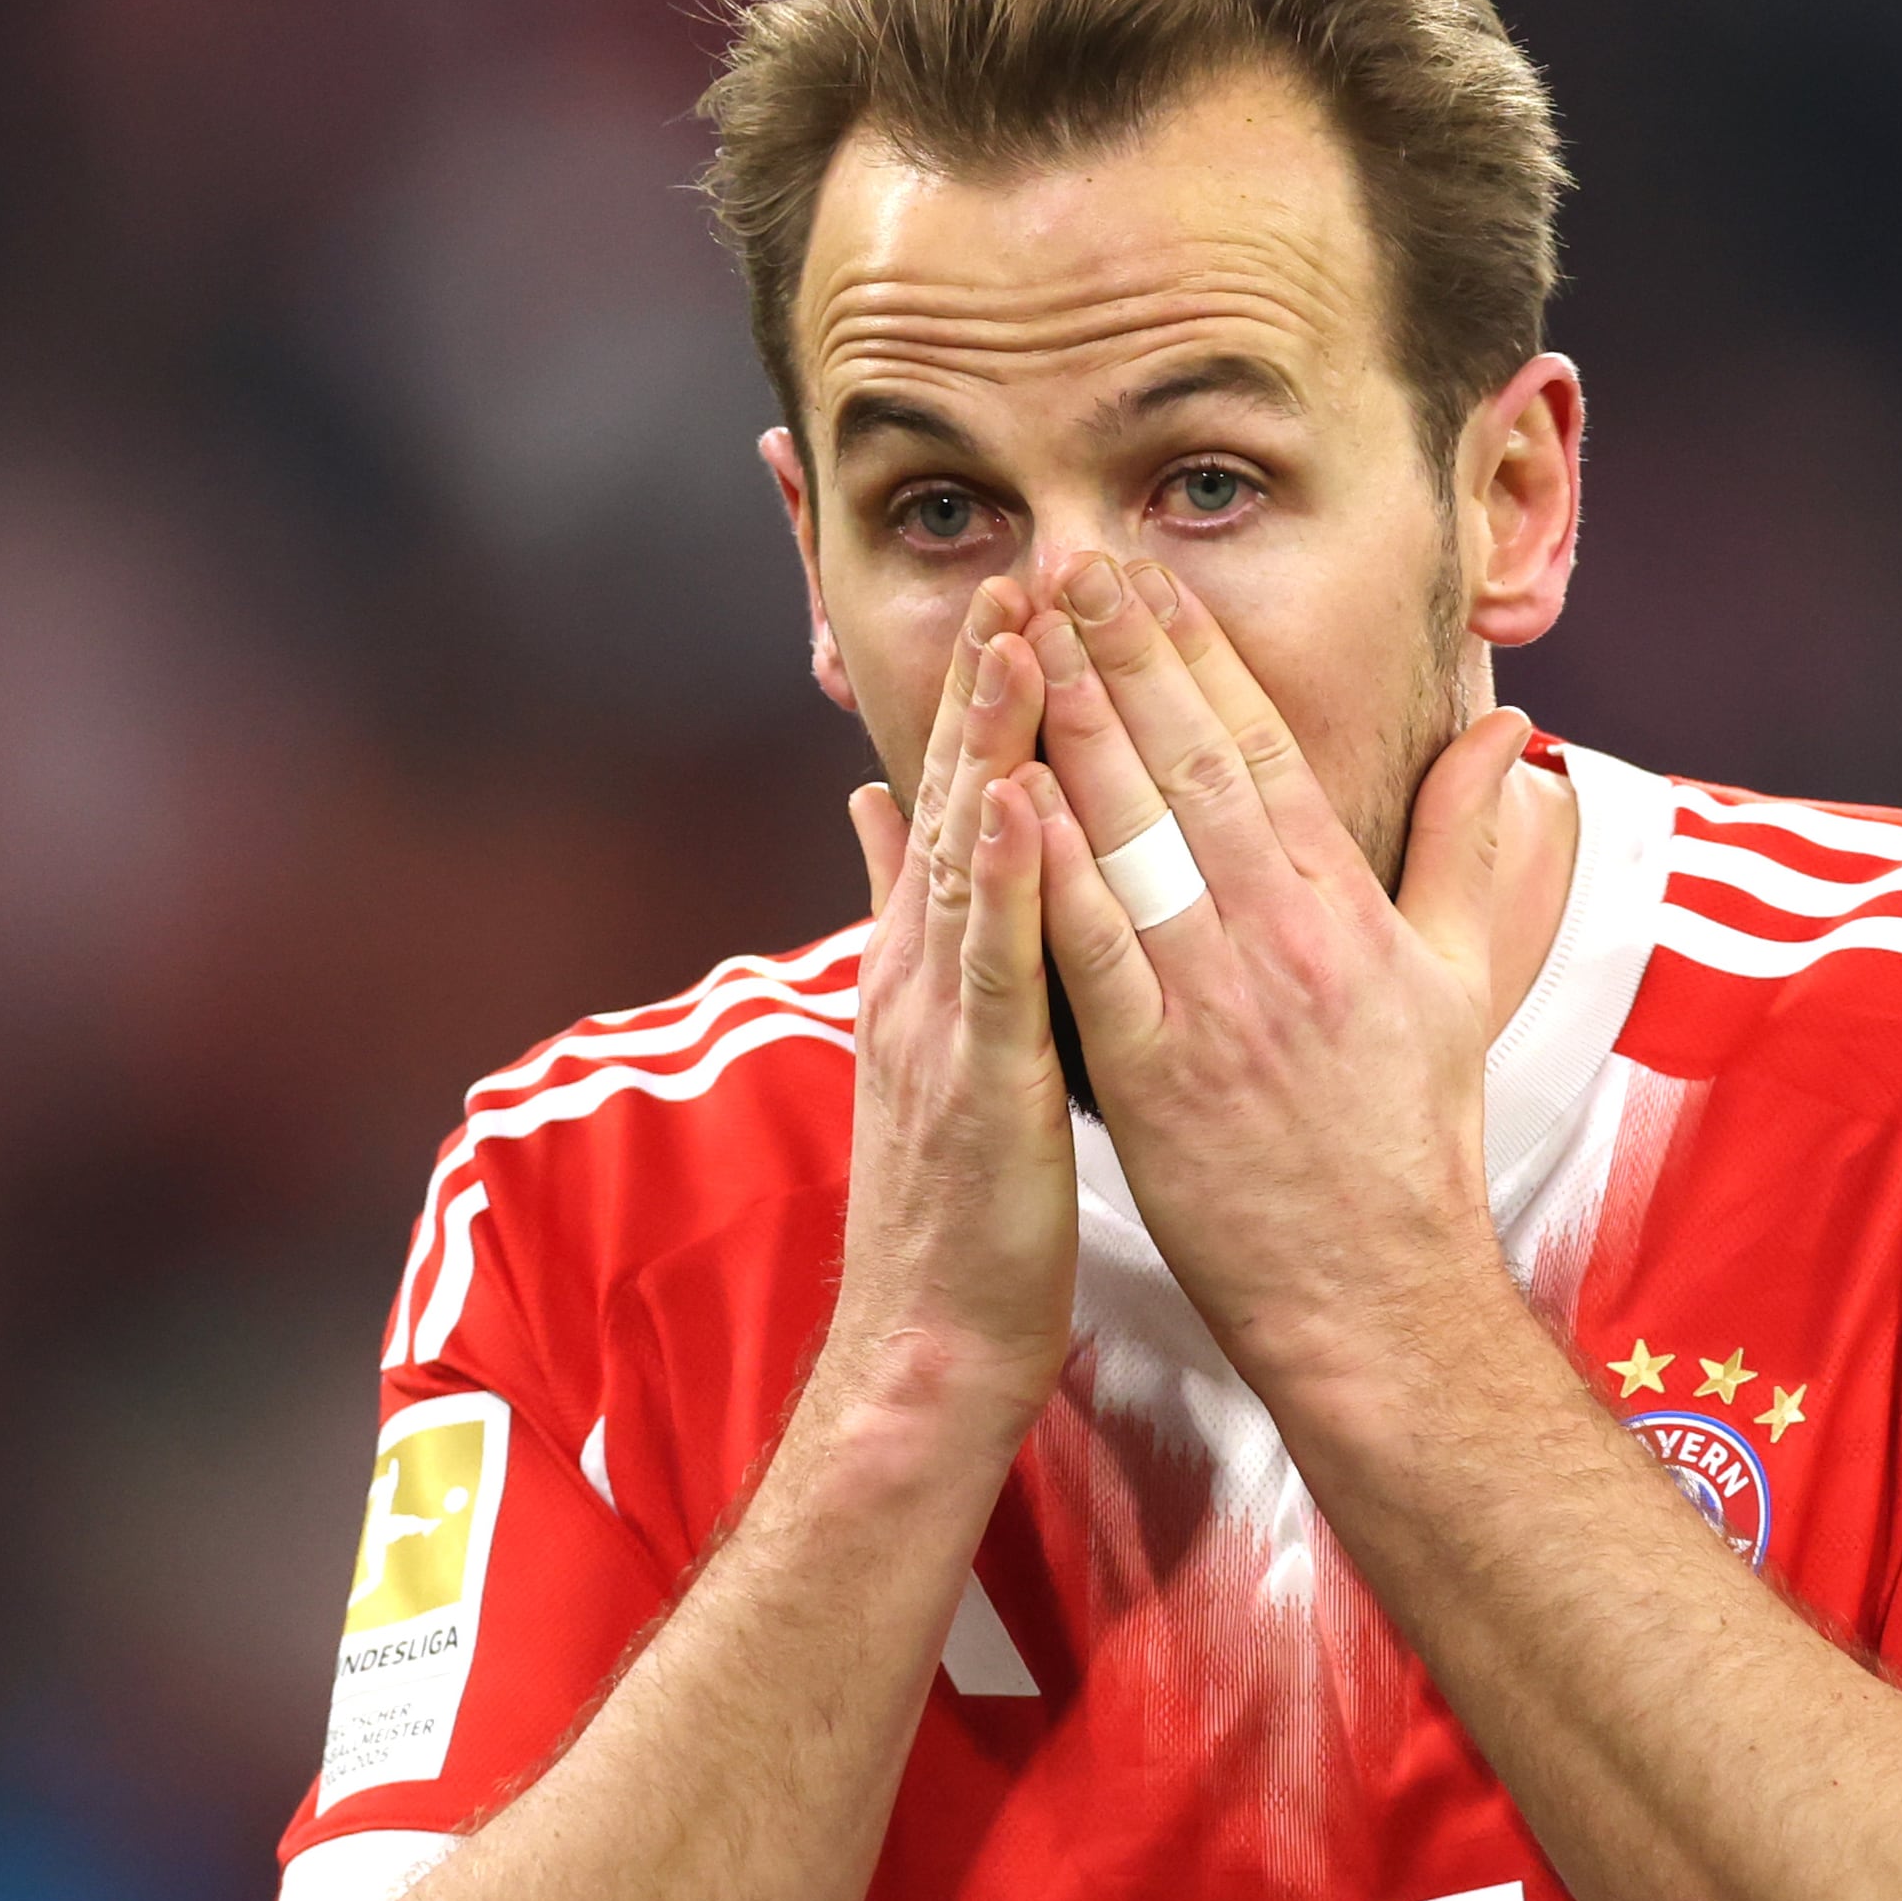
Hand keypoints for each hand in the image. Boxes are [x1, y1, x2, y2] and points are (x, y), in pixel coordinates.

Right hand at [826, 577, 1078, 1422]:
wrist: (934, 1338)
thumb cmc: (959, 1195)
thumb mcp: (935, 1033)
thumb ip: (909, 920)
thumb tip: (873, 807)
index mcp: (934, 958)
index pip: (961, 798)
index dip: (989, 695)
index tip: (1028, 590)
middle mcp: (925, 969)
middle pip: (956, 799)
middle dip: (990, 681)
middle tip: (1026, 563)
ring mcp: (940, 1019)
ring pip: (969, 856)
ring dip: (991, 744)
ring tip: (1023, 637)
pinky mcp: (975, 1079)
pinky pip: (990, 963)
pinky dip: (997, 875)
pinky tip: (1013, 798)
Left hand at [1016, 549, 1533, 1395]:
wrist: (1377, 1292)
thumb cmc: (1413, 1140)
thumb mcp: (1459, 977)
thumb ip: (1462, 843)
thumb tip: (1502, 731)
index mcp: (1349, 910)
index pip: (1267, 748)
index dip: (1202, 654)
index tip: (1150, 575)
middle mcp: (1285, 940)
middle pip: (1194, 766)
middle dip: (1125, 655)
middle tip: (1069, 562)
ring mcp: (1217, 1006)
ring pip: (1134, 839)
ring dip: (1073, 729)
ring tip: (1024, 637)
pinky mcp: (1155, 1075)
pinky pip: (1092, 951)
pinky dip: (1048, 870)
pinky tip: (1004, 793)